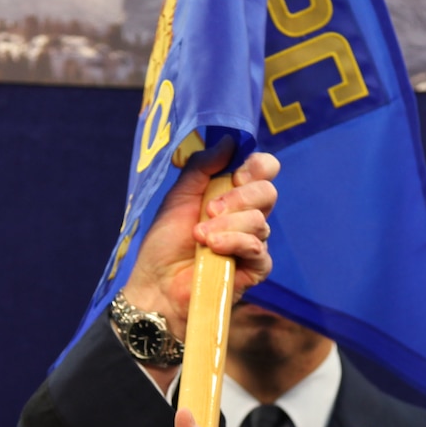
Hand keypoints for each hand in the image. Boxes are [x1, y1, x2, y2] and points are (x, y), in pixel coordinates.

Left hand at [122, 142, 279, 339]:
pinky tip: (213, 248)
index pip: (263, 171)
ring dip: (227, 225)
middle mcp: (247, 216)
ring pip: (260, 220)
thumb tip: (229, 141)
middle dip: (239, 197)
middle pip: (267, 192)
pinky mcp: (254, 269)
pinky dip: (235, 243)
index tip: (236, 173)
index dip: (257, 166)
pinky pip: (257, 248)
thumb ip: (201, 167)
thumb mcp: (178, 197)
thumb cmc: (165, 244)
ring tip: (200, 237)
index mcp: (232, 195)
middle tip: (210, 209)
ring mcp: (253, 243)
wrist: (157, 285)